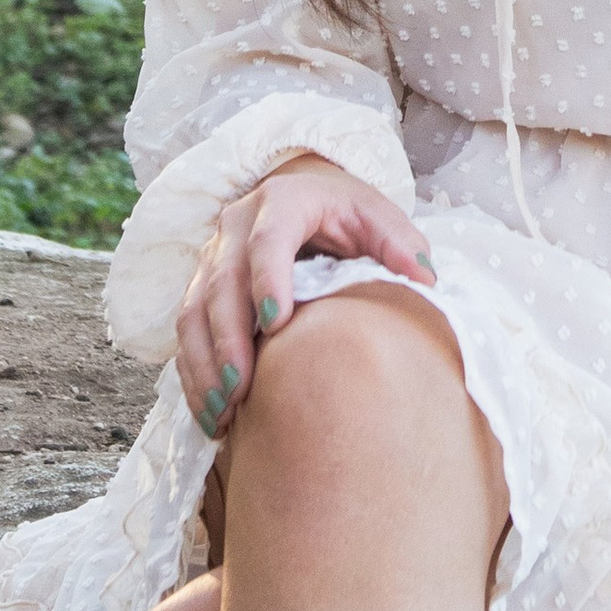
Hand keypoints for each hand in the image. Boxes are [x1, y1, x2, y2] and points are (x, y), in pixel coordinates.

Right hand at [174, 156, 434, 441]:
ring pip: (193, 311)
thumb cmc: (347, 213)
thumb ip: (400, 244)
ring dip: (204, 365)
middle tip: (240, 388)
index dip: (268, 279)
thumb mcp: (378, 217)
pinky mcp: (200, 286)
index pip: (268, 239)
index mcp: (283, 201)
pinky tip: (212, 413)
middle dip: (227, 338)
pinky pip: (185, 332)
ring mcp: (212, 256)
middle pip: (222, 282)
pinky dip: (194, 374)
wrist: (308, 197)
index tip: (277, 324)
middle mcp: (236, 224)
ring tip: (223, 413)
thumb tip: (424, 279)